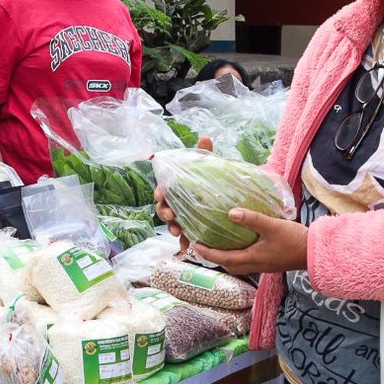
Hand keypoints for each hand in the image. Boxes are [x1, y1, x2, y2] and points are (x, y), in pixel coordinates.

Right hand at [155, 136, 215, 250]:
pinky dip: (184, 241)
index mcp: (175, 188)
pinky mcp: (190, 229)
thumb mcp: (208, 166)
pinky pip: (184, 236)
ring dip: (172, 228)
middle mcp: (175, 203)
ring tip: (178, 232)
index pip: (163, 190)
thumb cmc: (210, 180)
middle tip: (172, 216)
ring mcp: (181, 217)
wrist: (223, 197)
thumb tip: (204, 137)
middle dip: (165, 213)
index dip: (160, 194)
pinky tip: (187, 246)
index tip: (162, 196)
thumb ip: (204, 153)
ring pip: (172, 224)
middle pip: (163, 209)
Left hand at [189, 210, 308, 275]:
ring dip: (227, 258)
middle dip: (214, 258)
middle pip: (228, 265)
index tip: (195, 245)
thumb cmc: (293, 239)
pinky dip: (239, 256)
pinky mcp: (269, 263)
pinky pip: (248, 262)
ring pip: (238, 265)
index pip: (223, 259)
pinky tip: (242, 244)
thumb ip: (251, 219)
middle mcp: (255, 265)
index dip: (207, 253)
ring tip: (220, 245)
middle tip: (204, 246)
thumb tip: (230, 212)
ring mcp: (263, 266)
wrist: (315, 252)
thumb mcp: (271, 226)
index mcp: (252, 258)